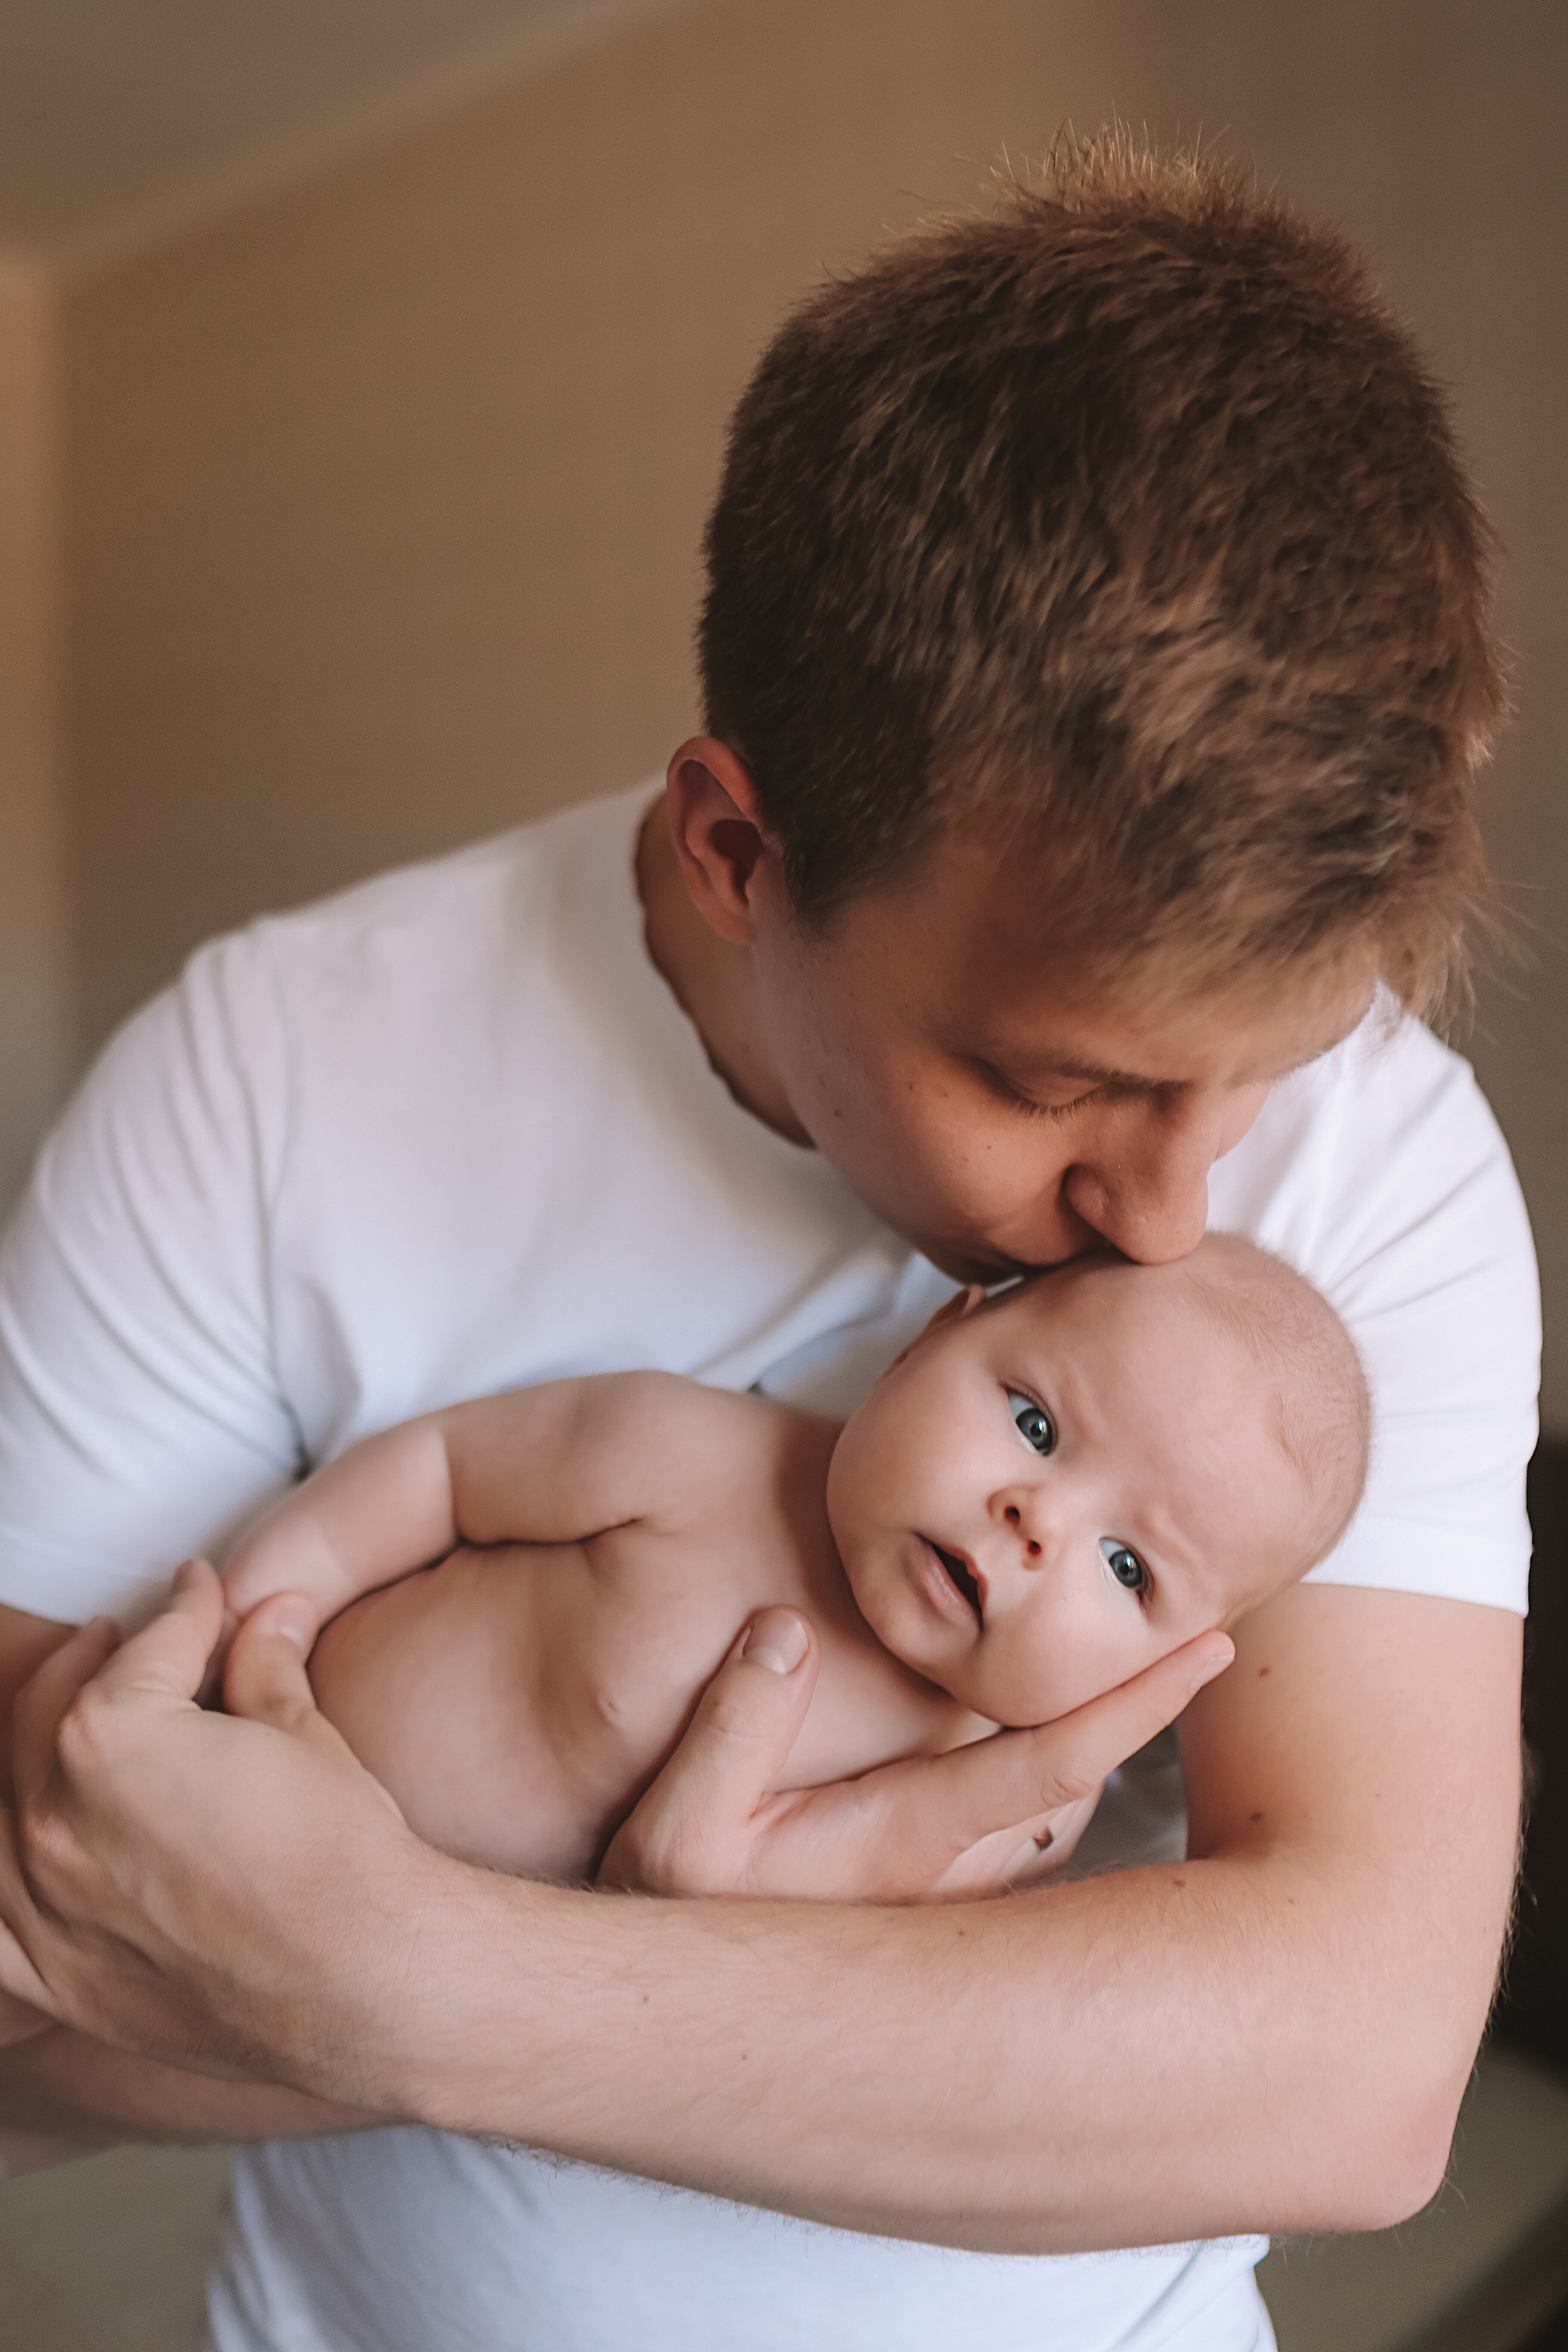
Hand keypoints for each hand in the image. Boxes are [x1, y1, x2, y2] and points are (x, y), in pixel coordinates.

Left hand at [0, 1561, 441, 2104]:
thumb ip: (265, 1669)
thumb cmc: (338, 1857)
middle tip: (123, 1639)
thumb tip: (272, 1616)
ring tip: (68, 1721)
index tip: (200, 1595)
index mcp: (111, 1735)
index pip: (149, 1646)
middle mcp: (56, 1814)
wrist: (358, 1979)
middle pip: (51, 1705)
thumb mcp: (302, 1736)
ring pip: (4, 1798)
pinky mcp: (51, 1973)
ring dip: (33, 1745)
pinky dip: (4, 1872)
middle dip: (94, 1657)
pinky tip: (30, 1844)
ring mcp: (42, 1900)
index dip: (187, 1610)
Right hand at [599, 1607, 1232, 1899]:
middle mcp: (952, 1877)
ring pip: (1058, 1817)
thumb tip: (789, 1628)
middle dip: (1140, 1712)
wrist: (670, 2027)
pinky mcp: (930, 1912)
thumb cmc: (672, 1918)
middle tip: (1195, 1625)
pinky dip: (1050, 1785)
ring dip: (1094, 1752)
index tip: (1214, 1649)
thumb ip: (737, 1722)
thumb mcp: (676, 1825)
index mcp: (908, 1840)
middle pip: (1080, 1782)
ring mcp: (947, 1901)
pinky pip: (1021, 1840)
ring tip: (1131, 1670)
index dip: (1139, 1704)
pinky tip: (1035, 1748)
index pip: (1053, 1760)